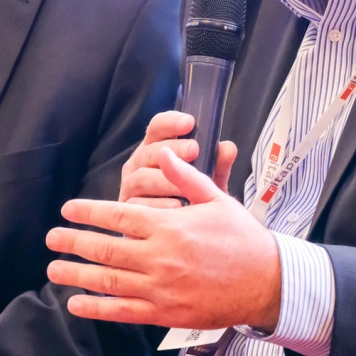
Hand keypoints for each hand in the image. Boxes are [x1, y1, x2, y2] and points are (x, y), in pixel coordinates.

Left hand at [47, 146, 280, 330]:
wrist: (266, 282)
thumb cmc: (242, 238)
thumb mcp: (217, 199)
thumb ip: (185, 178)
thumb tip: (164, 155)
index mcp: (170, 226)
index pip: (118, 216)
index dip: (89, 212)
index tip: (68, 210)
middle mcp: (160, 257)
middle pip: (105, 248)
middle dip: (74, 242)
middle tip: (51, 238)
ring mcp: (160, 288)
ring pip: (108, 280)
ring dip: (77, 274)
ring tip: (54, 268)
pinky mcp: (165, 313)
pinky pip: (123, 311)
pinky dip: (96, 309)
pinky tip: (77, 304)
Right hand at [119, 110, 236, 206]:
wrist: (181, 233)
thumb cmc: (192, 199)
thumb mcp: (208, 180)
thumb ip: (218, 165)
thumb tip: (228, 148)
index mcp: (156, 147)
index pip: (158, 127)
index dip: (171, 122)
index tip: (189, 123)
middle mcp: (139, 163)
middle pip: (150, 151)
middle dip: (173, 150)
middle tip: (194, 150)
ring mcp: (131, 185)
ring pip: (142, 178)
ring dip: (164, 180)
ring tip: (185, 184)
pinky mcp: (127, 208)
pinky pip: (138, 205)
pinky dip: (158, 205)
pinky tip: (176, 206)